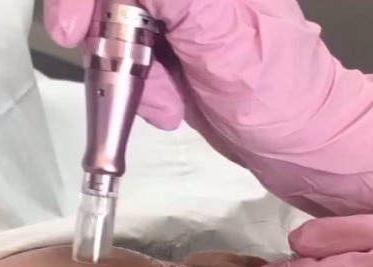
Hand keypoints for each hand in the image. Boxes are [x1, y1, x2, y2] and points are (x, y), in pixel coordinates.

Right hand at [44, 0, 372, 217]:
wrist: (298, 145)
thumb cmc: (282, 96)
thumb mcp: (226, 37)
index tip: (74, 31)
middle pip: (114, 1)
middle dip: (109, 41)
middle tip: (125, 79)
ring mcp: (180, 19)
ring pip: (114, 30)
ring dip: (127, 77)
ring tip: (170, 106)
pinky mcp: (174, 51)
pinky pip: (130, 61)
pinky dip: (137, 91)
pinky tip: (171, 108)